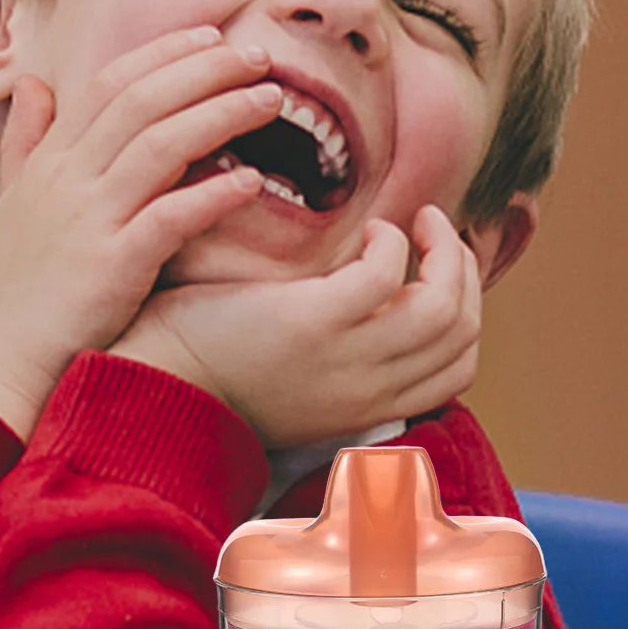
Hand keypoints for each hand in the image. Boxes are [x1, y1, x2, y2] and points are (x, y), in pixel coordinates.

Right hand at [0, 27, 278, 437]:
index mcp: (50, 162)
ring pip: (160, 145)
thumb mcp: (13, 205)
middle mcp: (68, 180)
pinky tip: (251, 182)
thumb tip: (34, 84)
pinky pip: (169, 218)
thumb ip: (27, 143)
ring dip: (220, 115)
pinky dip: (212, 194)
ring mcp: (89, 221)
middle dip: (204, 70)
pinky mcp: (112, 267)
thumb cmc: (17, 291)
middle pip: (141, 101)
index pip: (110, 85)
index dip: (164, 54)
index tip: (211, 38)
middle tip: (258, 56)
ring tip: (270, 101)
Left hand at [111, 206, 481, 446]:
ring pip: (445, 308)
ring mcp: (347, 360)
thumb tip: (380, 305)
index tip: (445, 272)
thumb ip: (347, 357)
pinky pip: (388, 273)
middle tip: (439, 234)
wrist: (158, 384)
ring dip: (443, 253)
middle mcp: (370, 391)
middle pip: (463, 335)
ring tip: (419, 221)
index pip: (460, 370)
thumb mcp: (302, 383)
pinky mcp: (316, 323)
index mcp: (369, 406)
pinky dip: (392, 242)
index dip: (469, 313)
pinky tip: (367, 229)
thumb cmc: (218, 372)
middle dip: (464, 274)